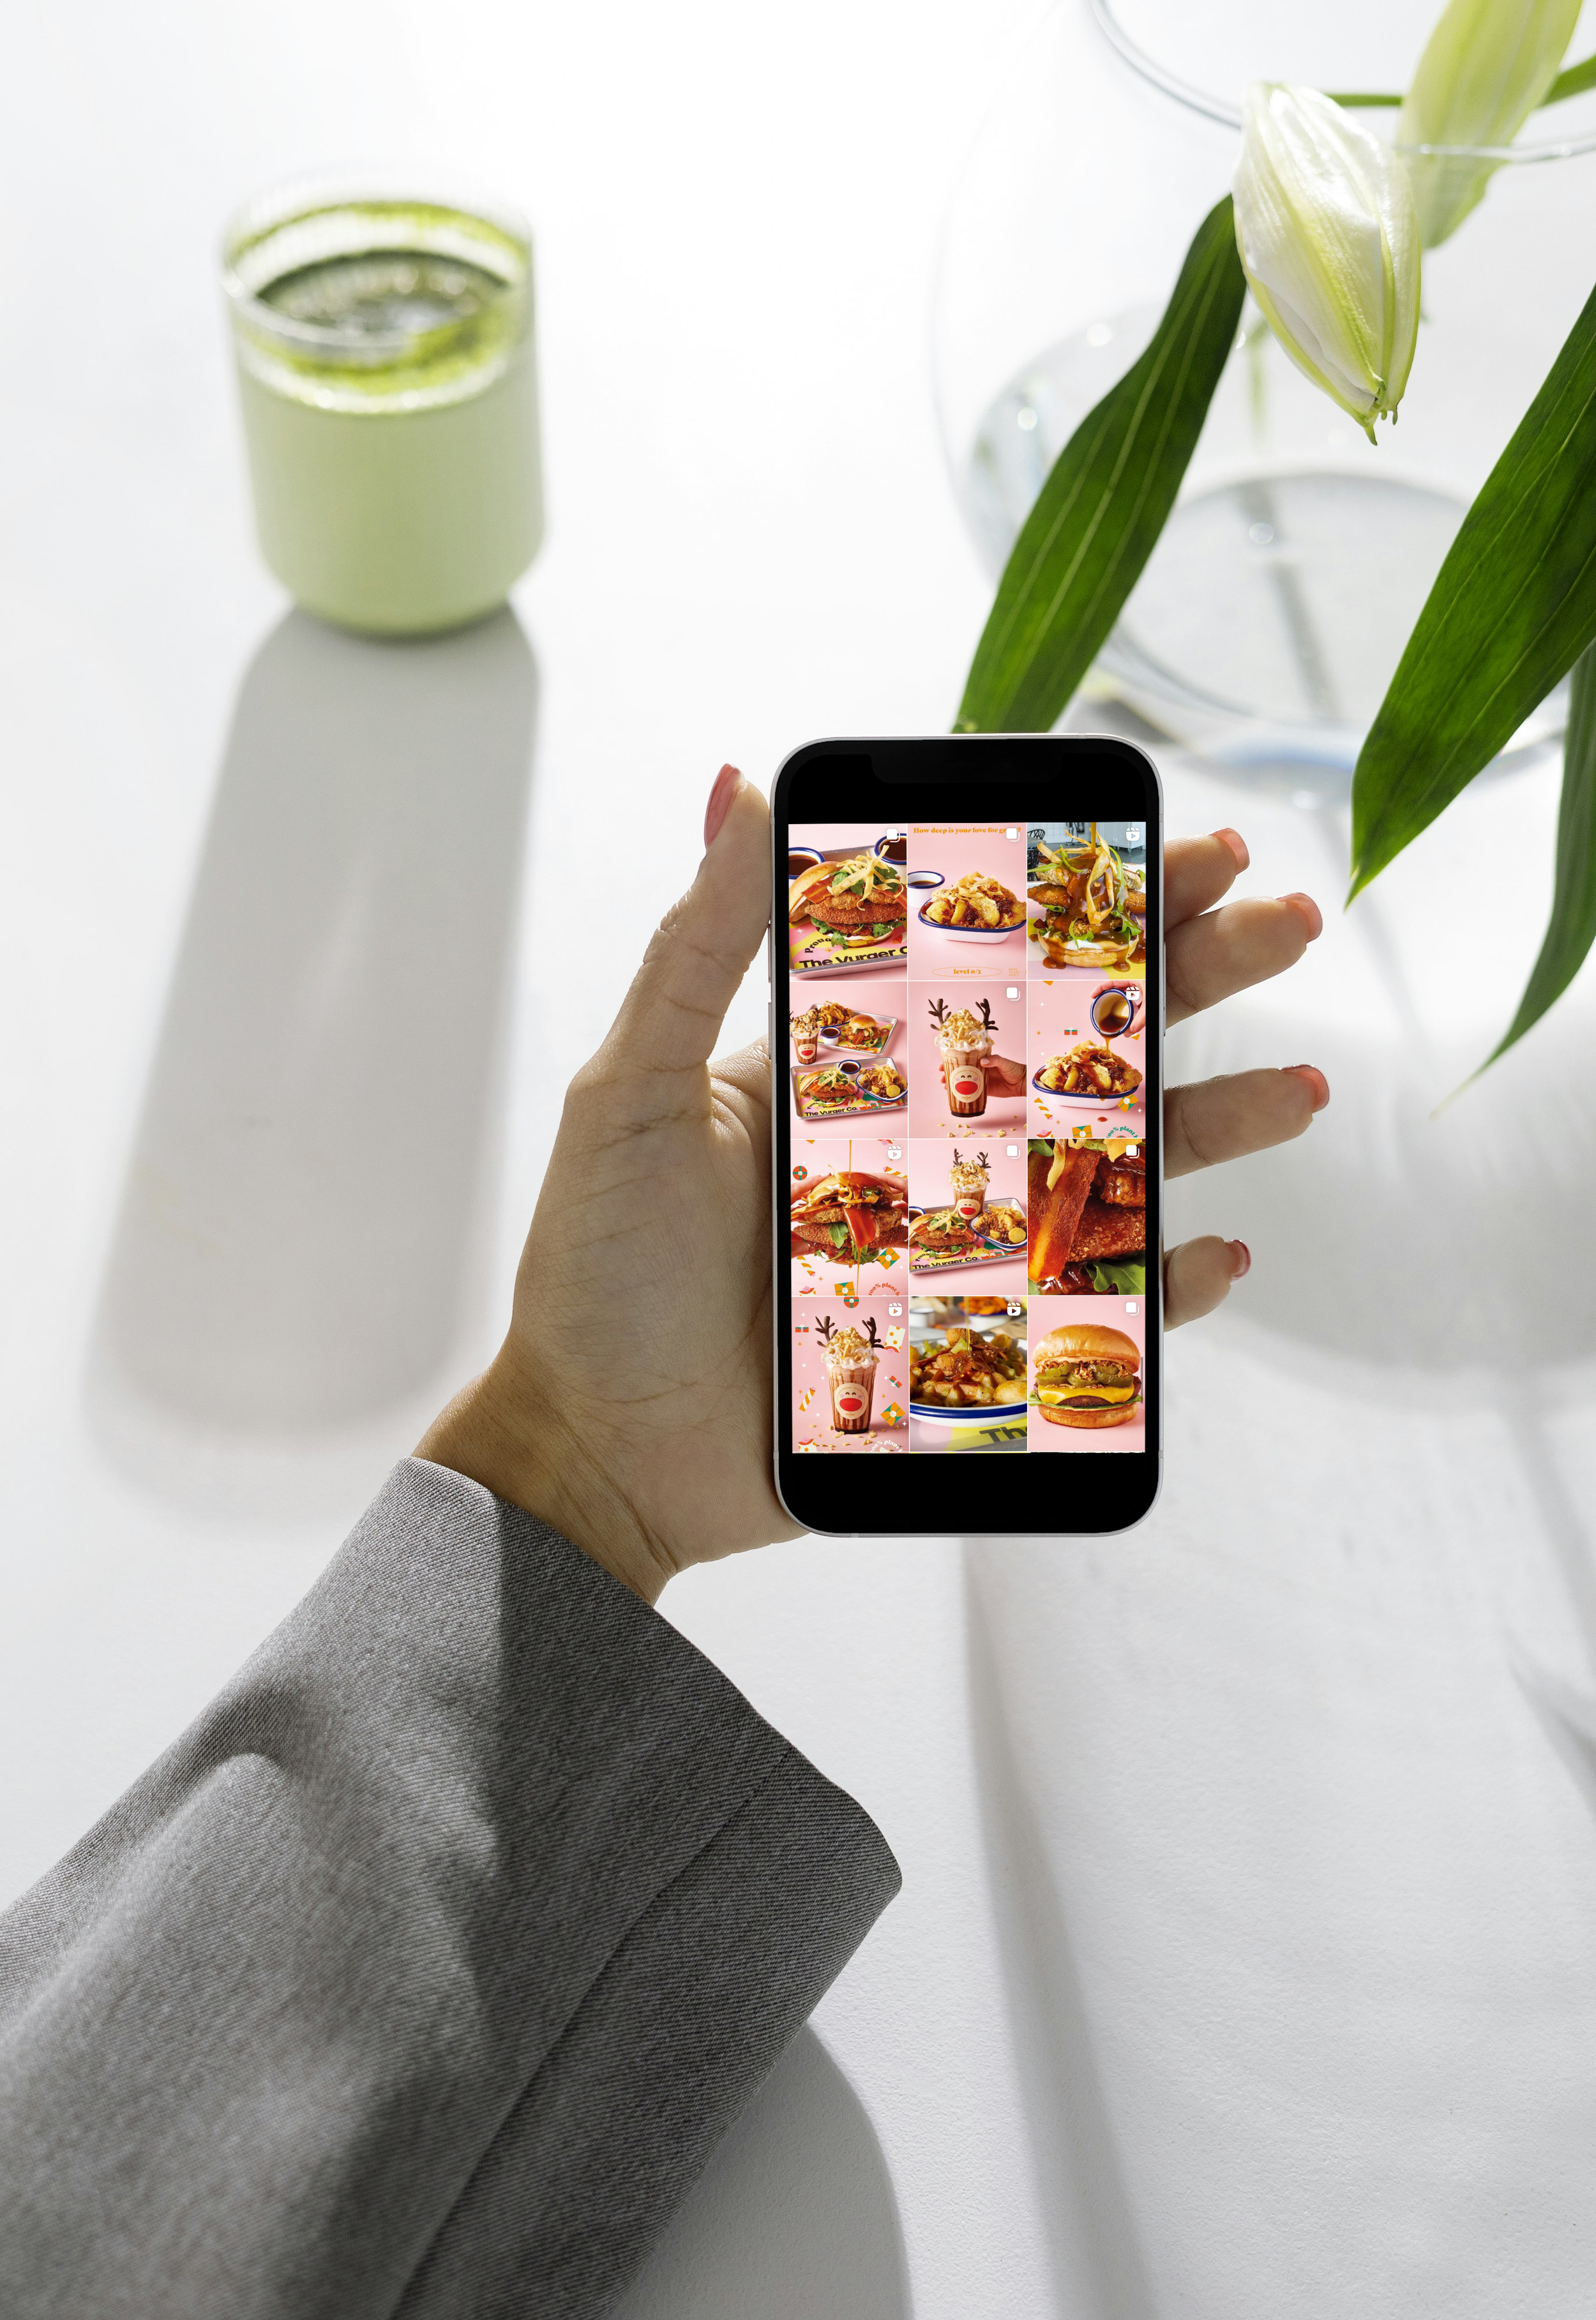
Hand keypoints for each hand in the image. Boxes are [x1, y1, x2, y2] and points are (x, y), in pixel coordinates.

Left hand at [418, 792, 1325, 1601]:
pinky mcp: (977, 1348)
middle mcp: (928, 1146)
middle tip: (1291, 920)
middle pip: (1087, 1047)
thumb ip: (697, 948)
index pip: (1002, 961)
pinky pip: (1099, 1317)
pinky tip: (1221, 1255)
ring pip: (1117, 1174)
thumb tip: (741, 784)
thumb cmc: (597, 1267)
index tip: (1181, 846)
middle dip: (1195, 977)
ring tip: (1300, 1091)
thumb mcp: (633, 1087)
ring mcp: (962, 1248)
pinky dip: (1165, 1291)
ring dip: (1215, 1124)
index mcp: (860, 1068)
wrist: (592, 1446)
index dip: (1098, 901)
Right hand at [934, 1053, 1023, 1092]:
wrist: (1022, 1083)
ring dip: (953, 1083)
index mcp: (982, 1061)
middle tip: (941, 1076)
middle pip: (961, 1071)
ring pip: (963, 1082)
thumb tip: (982, 1061)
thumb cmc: (1014, 1069)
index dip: (953, 1060)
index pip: (965, 1059)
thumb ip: (994, 1060)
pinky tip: (954, 1094)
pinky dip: (962, 1093)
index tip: (944, 1063)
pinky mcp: (984, 1091)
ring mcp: (980, 1081)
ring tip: (945, 1085)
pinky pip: (971, 1092)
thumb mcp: (1003, 1062)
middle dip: (950, 1073)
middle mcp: (979, 1070)